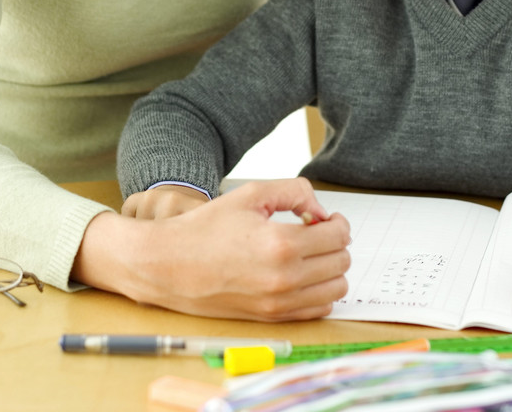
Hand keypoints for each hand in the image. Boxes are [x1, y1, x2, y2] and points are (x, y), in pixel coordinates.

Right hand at [74, 177, 349, 320]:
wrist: (170, 265)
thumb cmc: (207, 227)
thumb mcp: (251, 194)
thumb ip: (295, 192)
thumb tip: (322, 212)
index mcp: (280, 244)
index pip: (337, 236)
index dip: (337, 222)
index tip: (325, 218)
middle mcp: (284, 279)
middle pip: (341, 262)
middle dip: (335, 243)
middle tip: (316, 233)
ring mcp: (278, 303)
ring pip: (336, 289)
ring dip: (331, 268)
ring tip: (310, 254)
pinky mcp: (271, 318)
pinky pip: (318, 310)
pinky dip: (319, 292)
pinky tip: (301, 274)